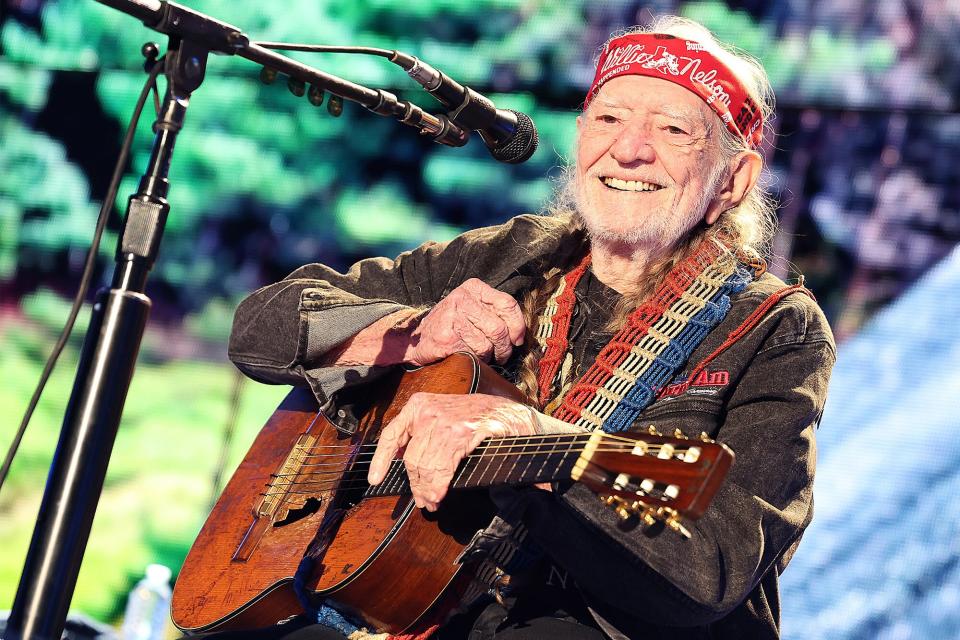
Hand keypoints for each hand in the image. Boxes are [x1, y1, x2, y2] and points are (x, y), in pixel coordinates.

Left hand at [367, 393, 538, 510]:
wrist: (510, 413)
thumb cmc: (476, 417)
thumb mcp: (443, 416)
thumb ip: (423, 434)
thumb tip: (403, 461)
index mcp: (419, 405)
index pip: (392, 434)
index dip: (381, 460)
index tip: (375, 479)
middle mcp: (428, 411)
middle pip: (411, 458)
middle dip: (415, 484)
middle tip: (422, 500)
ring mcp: (446, 421)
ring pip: (425, 466)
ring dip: (427, 490)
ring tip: (432, 501)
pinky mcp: (463, 433)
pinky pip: (443, 467)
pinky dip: (439, 486)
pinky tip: (440, 495)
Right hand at [408, 279, 524, 365]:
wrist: (415, 338)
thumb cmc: (451, 325)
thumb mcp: (471, 308)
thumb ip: (495, 313)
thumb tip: (520, 336)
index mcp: (473, 288)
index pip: (507, 304)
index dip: (518, 325)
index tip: (518, 340)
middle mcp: (462, 299)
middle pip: (499, 329)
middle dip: (504, 348)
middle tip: (501, 355)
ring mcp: (452, 318)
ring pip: (487, 345)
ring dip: (488, 357)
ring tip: (479, 354)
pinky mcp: (446, 338)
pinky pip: (473, 355)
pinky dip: (474, 361)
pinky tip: (466, 356)